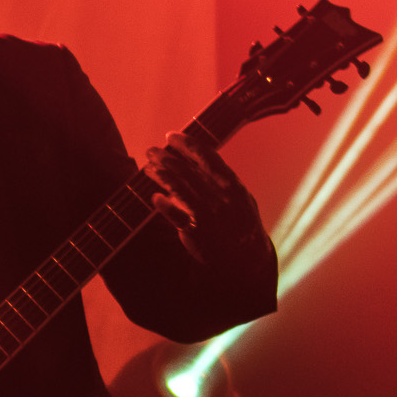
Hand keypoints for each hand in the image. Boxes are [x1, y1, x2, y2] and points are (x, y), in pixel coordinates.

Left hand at [145, 131, 271, 267]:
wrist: (248, 260)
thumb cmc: (241, 225)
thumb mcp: (240, 199)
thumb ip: (220, 181)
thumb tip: (194, 164)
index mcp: (233, 186)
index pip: (208, 157)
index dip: (187, 144)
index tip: (171, 136)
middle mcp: (222, 198)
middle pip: (188, 171)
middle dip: (166, 158)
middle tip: (151, 151)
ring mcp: (211, 215)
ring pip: (180, 188)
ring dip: (161, 175)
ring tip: (148, 168)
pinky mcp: (199, 233)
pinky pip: (178, 217)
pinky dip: (165, 206)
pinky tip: (155, 197)